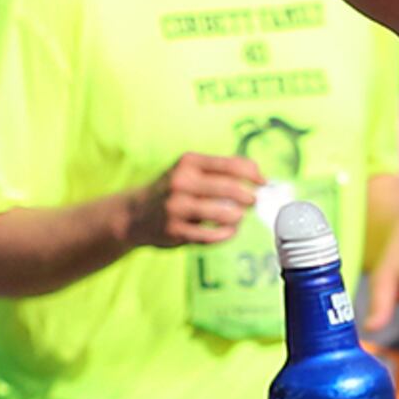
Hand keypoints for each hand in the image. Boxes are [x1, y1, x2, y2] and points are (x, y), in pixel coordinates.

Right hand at [127, 151, 262, 248]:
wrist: (134, 214)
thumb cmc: (173, 190)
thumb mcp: (190, 170)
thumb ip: (221, 170)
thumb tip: (260, 176)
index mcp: (189, 162)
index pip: (232, 165)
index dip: (254, 174)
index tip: (264, 183)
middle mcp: (182, 182)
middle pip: (231, 189)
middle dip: (249, 198)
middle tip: (253, 202)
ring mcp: (177, 207)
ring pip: (225, 214)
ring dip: (239, 217)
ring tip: (238, 217)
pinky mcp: (175, 231)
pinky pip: (213, 236)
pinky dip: (226, 234)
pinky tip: (228, 230)